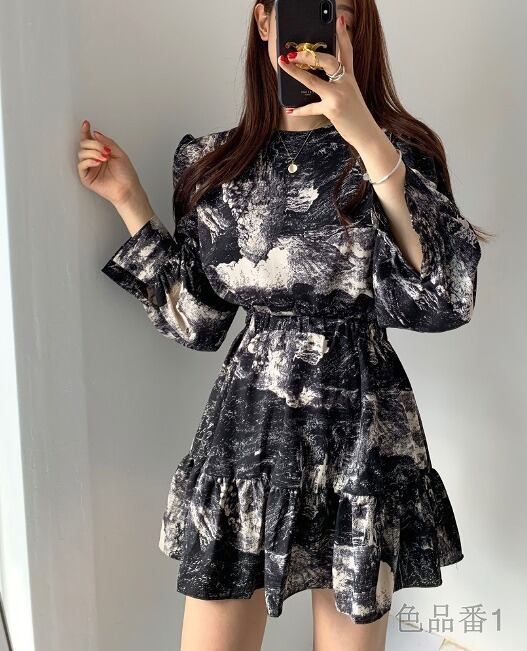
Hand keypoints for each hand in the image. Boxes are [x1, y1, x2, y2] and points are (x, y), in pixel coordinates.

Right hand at [76, 120, 144, 206]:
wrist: (128, 189)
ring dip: (93, 152)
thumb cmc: (126, 175)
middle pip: (84, 144)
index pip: (90, 139)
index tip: (86, 124)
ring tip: (104, 158)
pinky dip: (89, 161)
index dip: (86, 131)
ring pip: (81, 153)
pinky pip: (81, 165)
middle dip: (94, 144)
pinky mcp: (86, 177)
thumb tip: (95, 133)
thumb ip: (107, 142)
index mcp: (101, 152)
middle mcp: (94, 159)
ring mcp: (89, 168)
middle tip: (105, 149)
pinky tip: (98, 162)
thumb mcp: (119, 153)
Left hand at [277, 13, 381, 150]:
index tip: (339, 21)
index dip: (343, 35)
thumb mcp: (351, 95)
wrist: (367, 133)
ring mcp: (339, 95)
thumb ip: (338, 85)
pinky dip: (300, 110)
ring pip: (314, 80)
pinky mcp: (333, 109)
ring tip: (285, 65)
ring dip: (297, 72)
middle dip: (309, 54)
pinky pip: (312, 107)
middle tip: (294, 52)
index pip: (347, 52)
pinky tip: (290, 109)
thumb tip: (317, 78)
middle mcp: (346, 83)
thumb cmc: (357, 116)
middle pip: (328, 60)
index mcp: (350, 78)